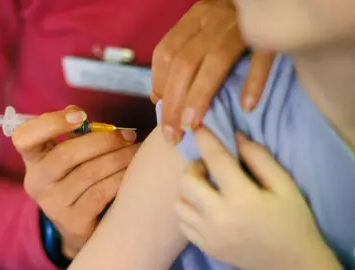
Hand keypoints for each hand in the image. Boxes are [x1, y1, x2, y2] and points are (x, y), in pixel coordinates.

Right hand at [12, 106, 137, 258]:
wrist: (80, 227)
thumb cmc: (78, 179)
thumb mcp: (69, 155)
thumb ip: (72, 133)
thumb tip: (76, 112)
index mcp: (33, 159)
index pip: (24, 137)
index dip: (51, 123)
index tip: (81, 116)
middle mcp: (37, 182)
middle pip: (67, 154)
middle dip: (104, 140)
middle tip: (128, 135)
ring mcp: (52, 205)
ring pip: (89, 173)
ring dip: (119, 158)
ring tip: (135, 151)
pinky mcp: (72, 222)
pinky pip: (100, 193)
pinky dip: (120, 178)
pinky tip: (132, 172)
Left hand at [151, 0, 274, 142]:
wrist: (271, 1)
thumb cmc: (230, 24)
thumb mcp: (202, 32)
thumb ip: (181, 59)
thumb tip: (158, 97)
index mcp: (195, 18)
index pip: (166, 52)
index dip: (159, 84)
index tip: (161, 112)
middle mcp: (213, 19)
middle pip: (184, 62)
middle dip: (174, 102)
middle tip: (172, 135)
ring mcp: (241, 25)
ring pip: (214, 61)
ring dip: (200, 97)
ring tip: (192, 126)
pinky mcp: (270, 33)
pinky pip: (261, 57)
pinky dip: (254, 82)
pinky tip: (247, 107)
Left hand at [174, 128, 341, 269]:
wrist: (292, 264)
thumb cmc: (292, 221)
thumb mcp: (285, 186)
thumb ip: (260, 159)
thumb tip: (235, 137)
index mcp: (242, 199)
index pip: (215, 160)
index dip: (205, 139)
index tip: (198, 126)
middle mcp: (219, 217)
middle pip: (186, 181)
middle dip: (194, 167)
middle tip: (208, 167)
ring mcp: (209, 235)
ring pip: (178, 203)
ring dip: (187, 190)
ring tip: (204, 188)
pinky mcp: (205, 247)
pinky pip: (182, 223)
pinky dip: (188, 210)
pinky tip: (203, 207)